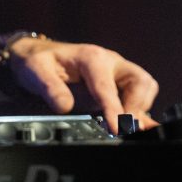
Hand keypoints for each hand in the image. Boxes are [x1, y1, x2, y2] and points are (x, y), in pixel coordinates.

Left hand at [8, 36, 158, 133]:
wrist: (38, 54)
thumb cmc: (39, 61)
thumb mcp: (37, 71)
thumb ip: (50, 88)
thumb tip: (65, 107)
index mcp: (92, 58)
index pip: (107, 87)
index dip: (114, 109)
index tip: (118, 127)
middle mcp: (110, 62)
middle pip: (140, 81)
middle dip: (136, 106)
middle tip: (124, 127)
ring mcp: (117, 72)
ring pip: (144, 87)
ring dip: (140, 108)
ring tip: (126, 126)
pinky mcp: (118, 83)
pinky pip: (139, 95)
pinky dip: (141, 111)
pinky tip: (137, 127)